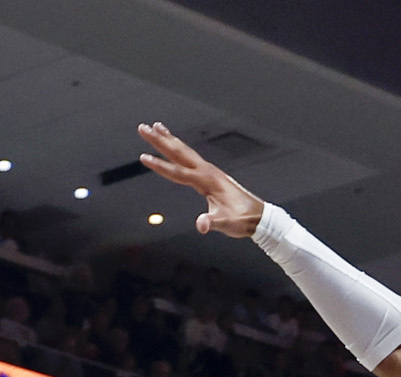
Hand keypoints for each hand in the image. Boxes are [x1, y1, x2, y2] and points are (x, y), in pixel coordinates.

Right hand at [137, 122, 265, 237]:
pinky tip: (174, 144)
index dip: (160, 166)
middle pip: (178, 152)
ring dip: (169, 139)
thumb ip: (212, 223)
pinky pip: (191, 156)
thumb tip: (201, 225)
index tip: (143, 157)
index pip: (178, 172)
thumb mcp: (226, 224)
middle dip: (159, 140)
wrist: (258, 216)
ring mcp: (210, 170)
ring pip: (185, 151)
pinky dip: (180, 147)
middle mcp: (207, 171)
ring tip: (156, 126)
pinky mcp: (211, 173)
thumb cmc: (242, 220)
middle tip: (143, 128)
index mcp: (207, 181)